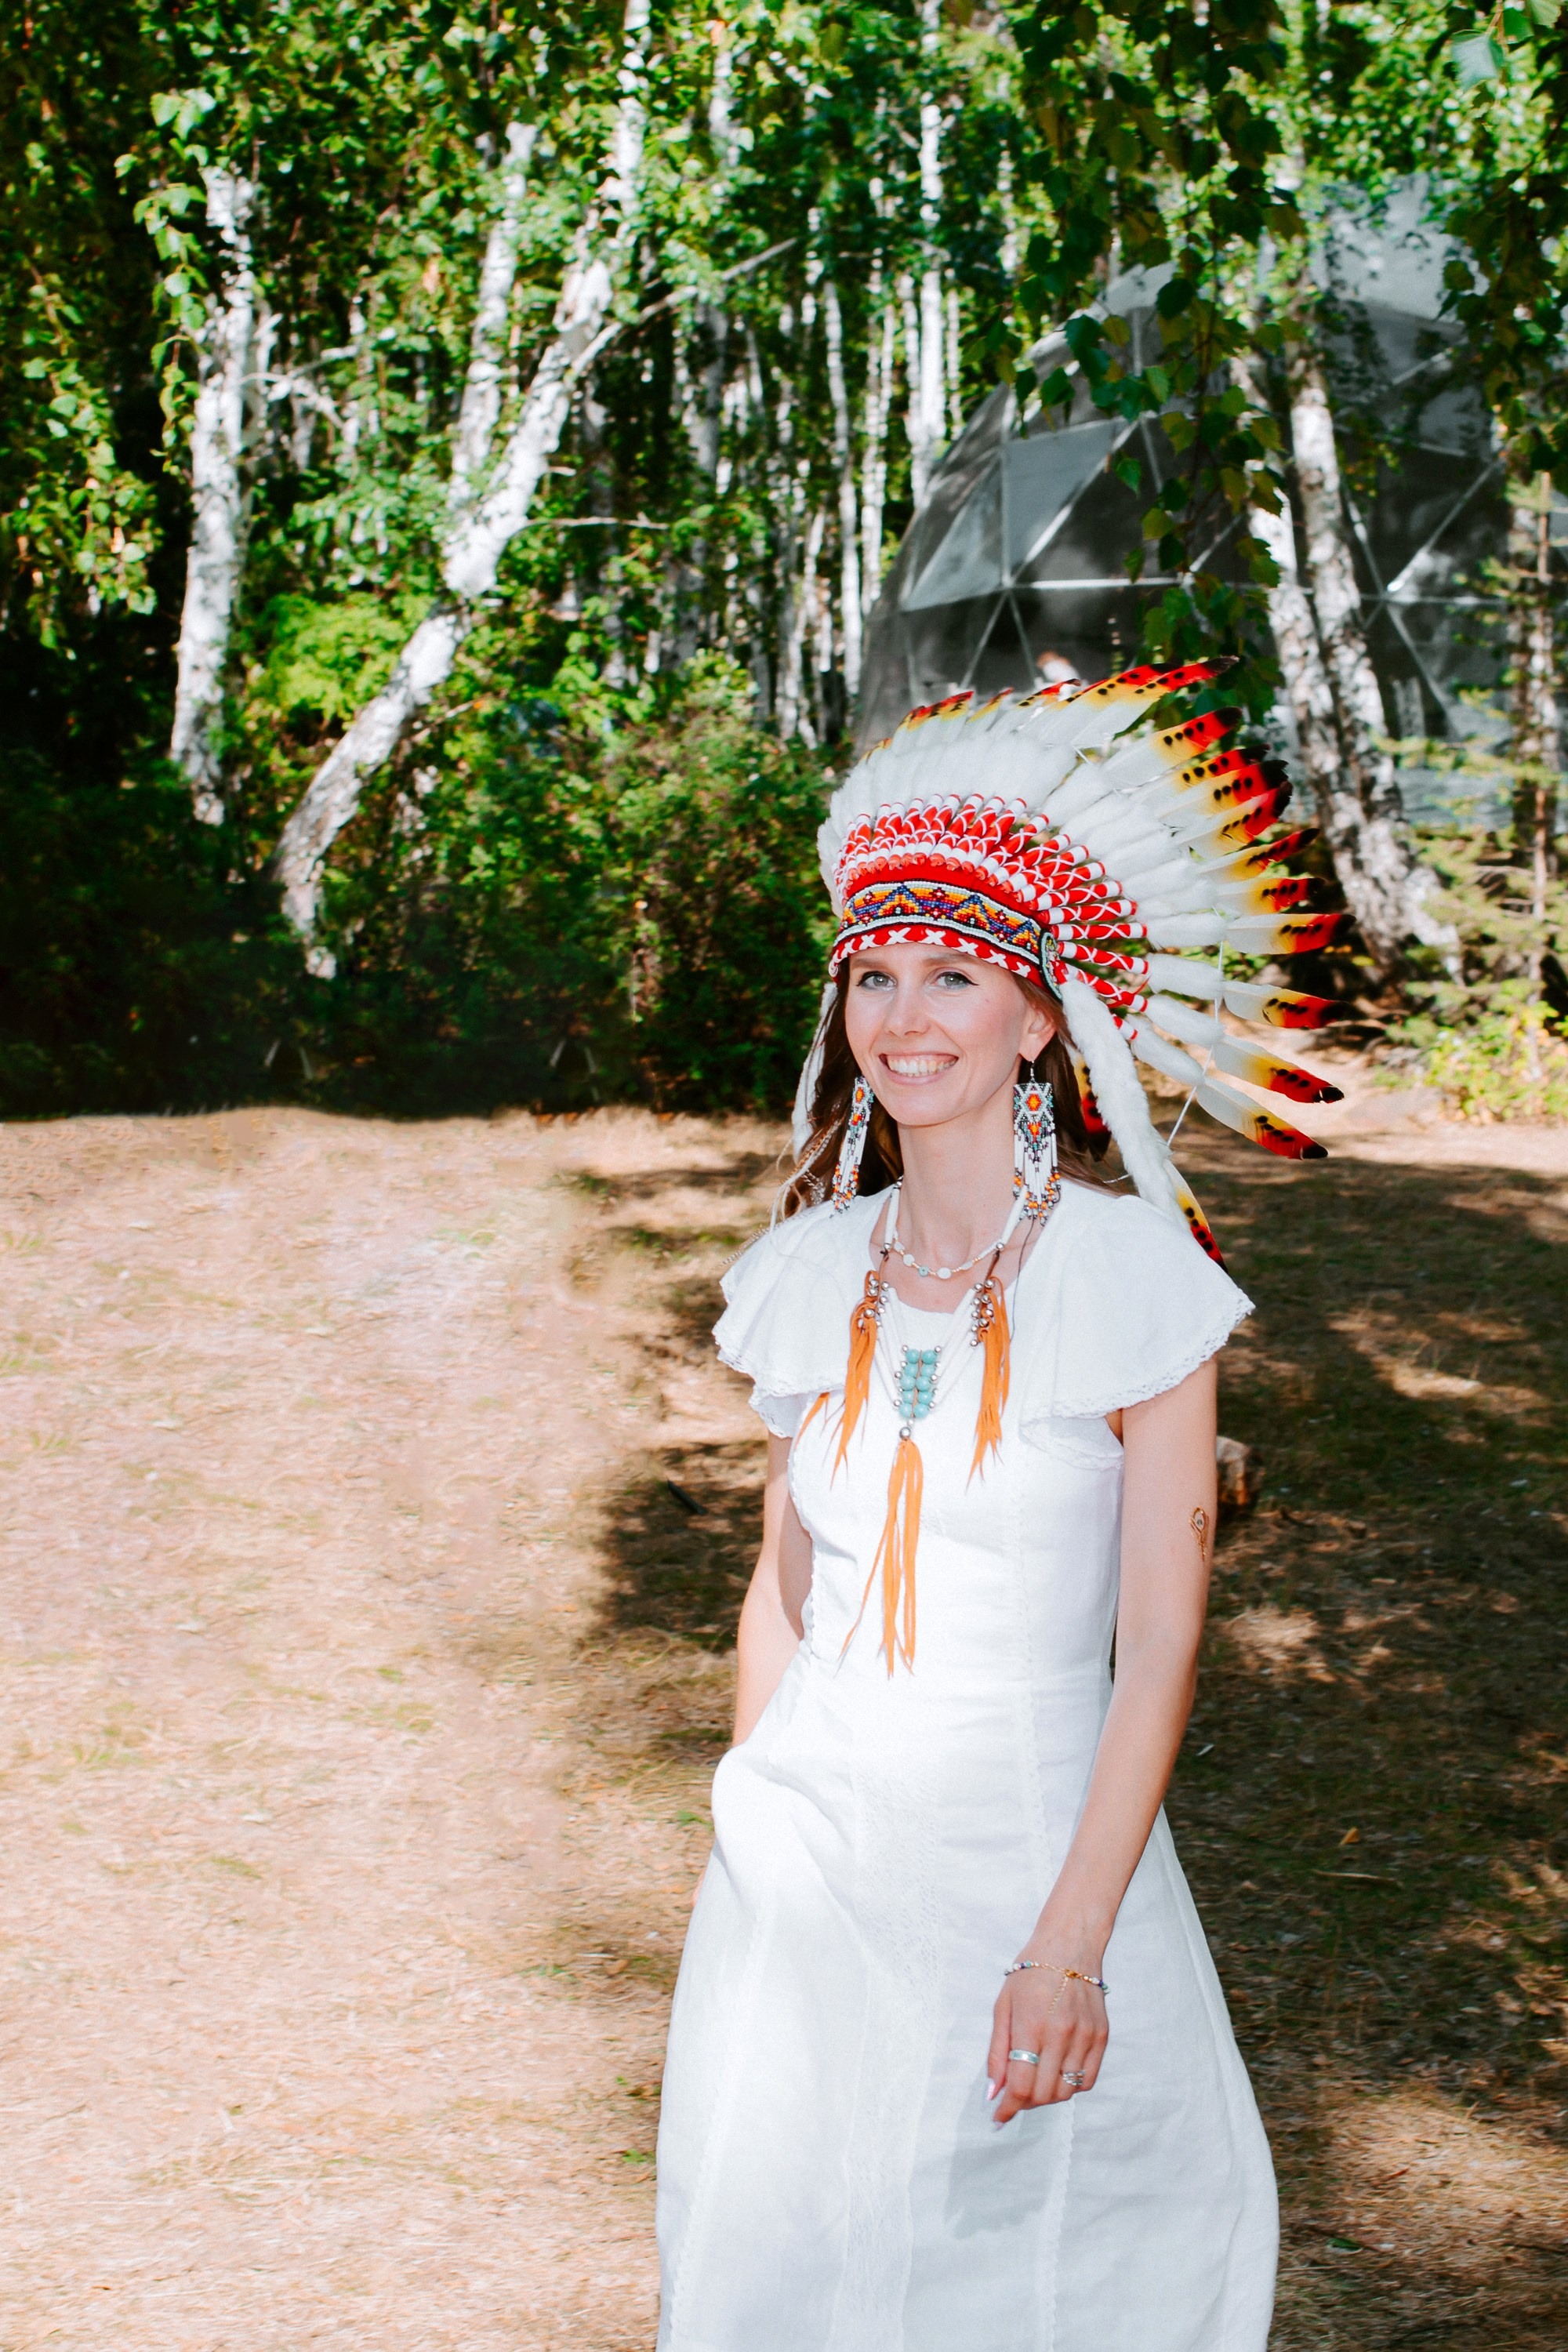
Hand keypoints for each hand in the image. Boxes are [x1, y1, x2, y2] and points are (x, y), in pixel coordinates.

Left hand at [986, 1962, 1107, 2124]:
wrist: (1069, 1945)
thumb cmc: (1030, 1973)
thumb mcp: (1002, 2007)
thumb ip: (997, 2052)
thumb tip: (993, 2093)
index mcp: (1031, 2025)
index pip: (1021, 2086)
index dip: (1007, 2108)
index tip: (998, 2117)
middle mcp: (1061, 2034)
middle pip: (1044, 2094)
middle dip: (1025, 2103)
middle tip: (1015, 2094)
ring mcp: (1085, 2036)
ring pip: (1066, 2092)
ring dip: (1047, 2096)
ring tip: (1036, 2080)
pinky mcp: (1101, 2037)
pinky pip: (1087, 2080)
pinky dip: (1070, 2086)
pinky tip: (1058, 2072)